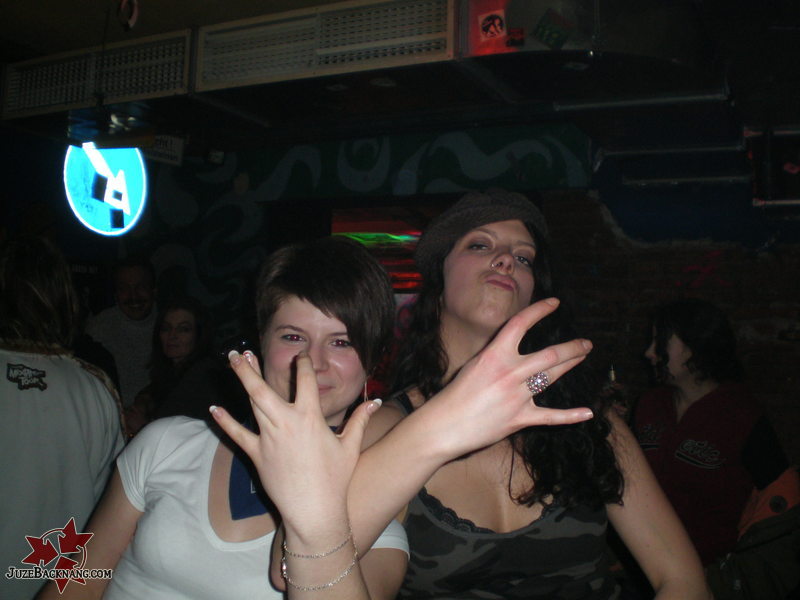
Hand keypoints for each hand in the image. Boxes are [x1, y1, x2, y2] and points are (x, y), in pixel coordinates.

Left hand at [210, 351, 380, 535]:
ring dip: (242, 382)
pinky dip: (225, 422)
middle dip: (250, 368)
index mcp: (310, 417)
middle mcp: (286, 422)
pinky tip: (214, 409)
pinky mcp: (257, 454)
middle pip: (263, 388)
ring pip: (251, 404)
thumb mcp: (350, 446)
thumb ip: (360, 420)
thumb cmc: (335, 479)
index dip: (303, 365)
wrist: (314, 509)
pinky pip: (237, 435)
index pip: (304, 381)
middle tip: (240, 351)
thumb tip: (374, 401)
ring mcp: (269, 438)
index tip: (300, 355)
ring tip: (234, 364)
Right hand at [420, 298, 593, 458]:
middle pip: (550, 355)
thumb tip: (514, 350)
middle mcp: (510, 372)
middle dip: (572, 347)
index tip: (555, 303)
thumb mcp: (474, 364)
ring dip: (571, 364)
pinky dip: (570, 416)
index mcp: (494, 354)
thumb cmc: (455, 394)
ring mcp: (517, 396)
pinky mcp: (520, 419)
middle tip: (585, 343)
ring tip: (583, 356)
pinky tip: (587, 412)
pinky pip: (551, 416)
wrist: (445, 425)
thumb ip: (496, 355)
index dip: (540, 310)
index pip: (521, 323)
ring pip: (552, 377)